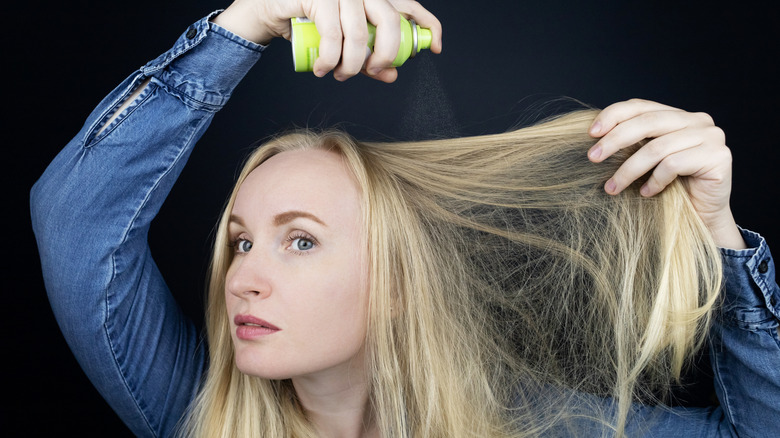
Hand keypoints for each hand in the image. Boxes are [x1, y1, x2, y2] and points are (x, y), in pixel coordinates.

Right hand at [213, 0, 441, 82]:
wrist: (272, 10)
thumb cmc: (310, 25)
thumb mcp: (345, 45)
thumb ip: (369, 58)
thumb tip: (391, 74)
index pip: (410, 6)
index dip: (428, 26)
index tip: (435, 49)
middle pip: (391, 21)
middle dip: (387, 55)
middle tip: (374, 71)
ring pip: (360, 35)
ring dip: (351, 66)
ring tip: (339, 75)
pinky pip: (333, 36)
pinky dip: (330, 60)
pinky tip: (322, 69)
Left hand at [587, 98, 745, 248]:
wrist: (704, 218)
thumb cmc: (671, 189)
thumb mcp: (648, 161)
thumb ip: (634, 142)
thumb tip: (595, 135)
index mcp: (679, 116)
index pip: (641, 106)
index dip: (614, 115)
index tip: (591, 133)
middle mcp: (698, 120)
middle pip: (647, 123)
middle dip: (615, 140)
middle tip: (593, 158)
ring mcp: (711, 137)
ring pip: (657, 148)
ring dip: (628, 170)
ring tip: (612, 188)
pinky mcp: (718, 157)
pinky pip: (673, 165)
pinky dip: (654, 181)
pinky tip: (647, 193)